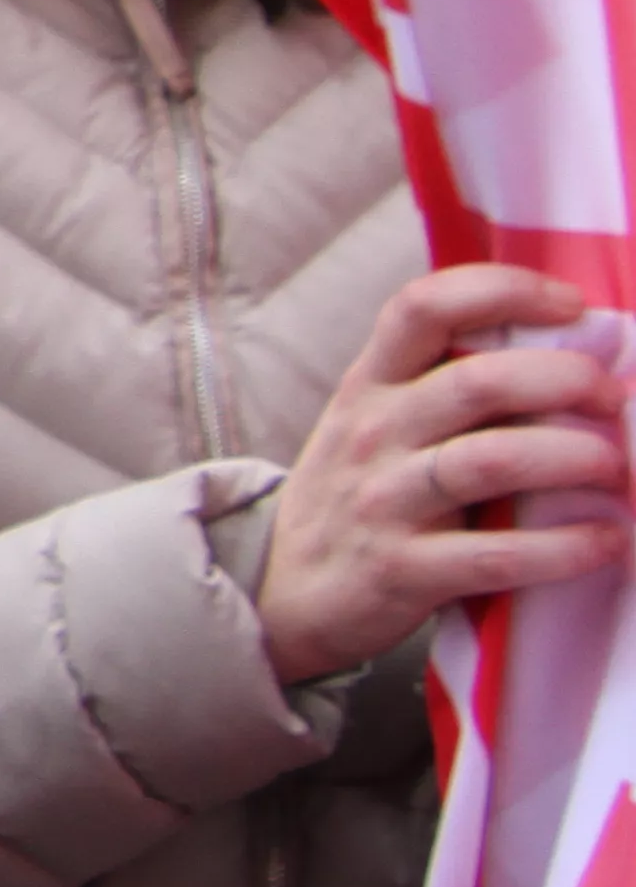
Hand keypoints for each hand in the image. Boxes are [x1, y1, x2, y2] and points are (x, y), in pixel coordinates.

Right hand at [257, 266, 634, 684]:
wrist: (284, 595)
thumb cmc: (358, 497)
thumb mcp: (374, 426)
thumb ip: (445, 391)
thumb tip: (573, 360)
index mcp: (371, 385)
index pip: (424, 307)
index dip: (502, 291)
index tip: (572, 306)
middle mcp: (373, 432)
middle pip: (476, 383)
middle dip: (564, 380)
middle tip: (613, 396)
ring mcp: (384, 502)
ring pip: (491, 461)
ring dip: (573, 458)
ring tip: (616, 468)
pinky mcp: (403, 572)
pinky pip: (496, 556)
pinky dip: (564, 547)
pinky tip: (605, 540)